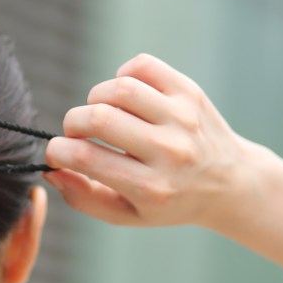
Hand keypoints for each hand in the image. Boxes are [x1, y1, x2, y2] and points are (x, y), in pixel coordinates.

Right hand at [44, 53, 250, 228]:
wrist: (232, 183)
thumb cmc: (170, 200)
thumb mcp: (128, 215)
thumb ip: (84, 198)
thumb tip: (51, 170)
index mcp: (151, 188)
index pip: (85, 158)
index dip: (57, 151)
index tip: (57, 153)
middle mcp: (169, 151)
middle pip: (99, 118)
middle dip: (72, 122)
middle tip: (77, 132)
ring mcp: (182, 118)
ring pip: (120, 88)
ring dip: (95, 98)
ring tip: (101, 113)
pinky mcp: (189, 92)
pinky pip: (142, 66)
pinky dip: (122, 75)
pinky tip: (126, 97)